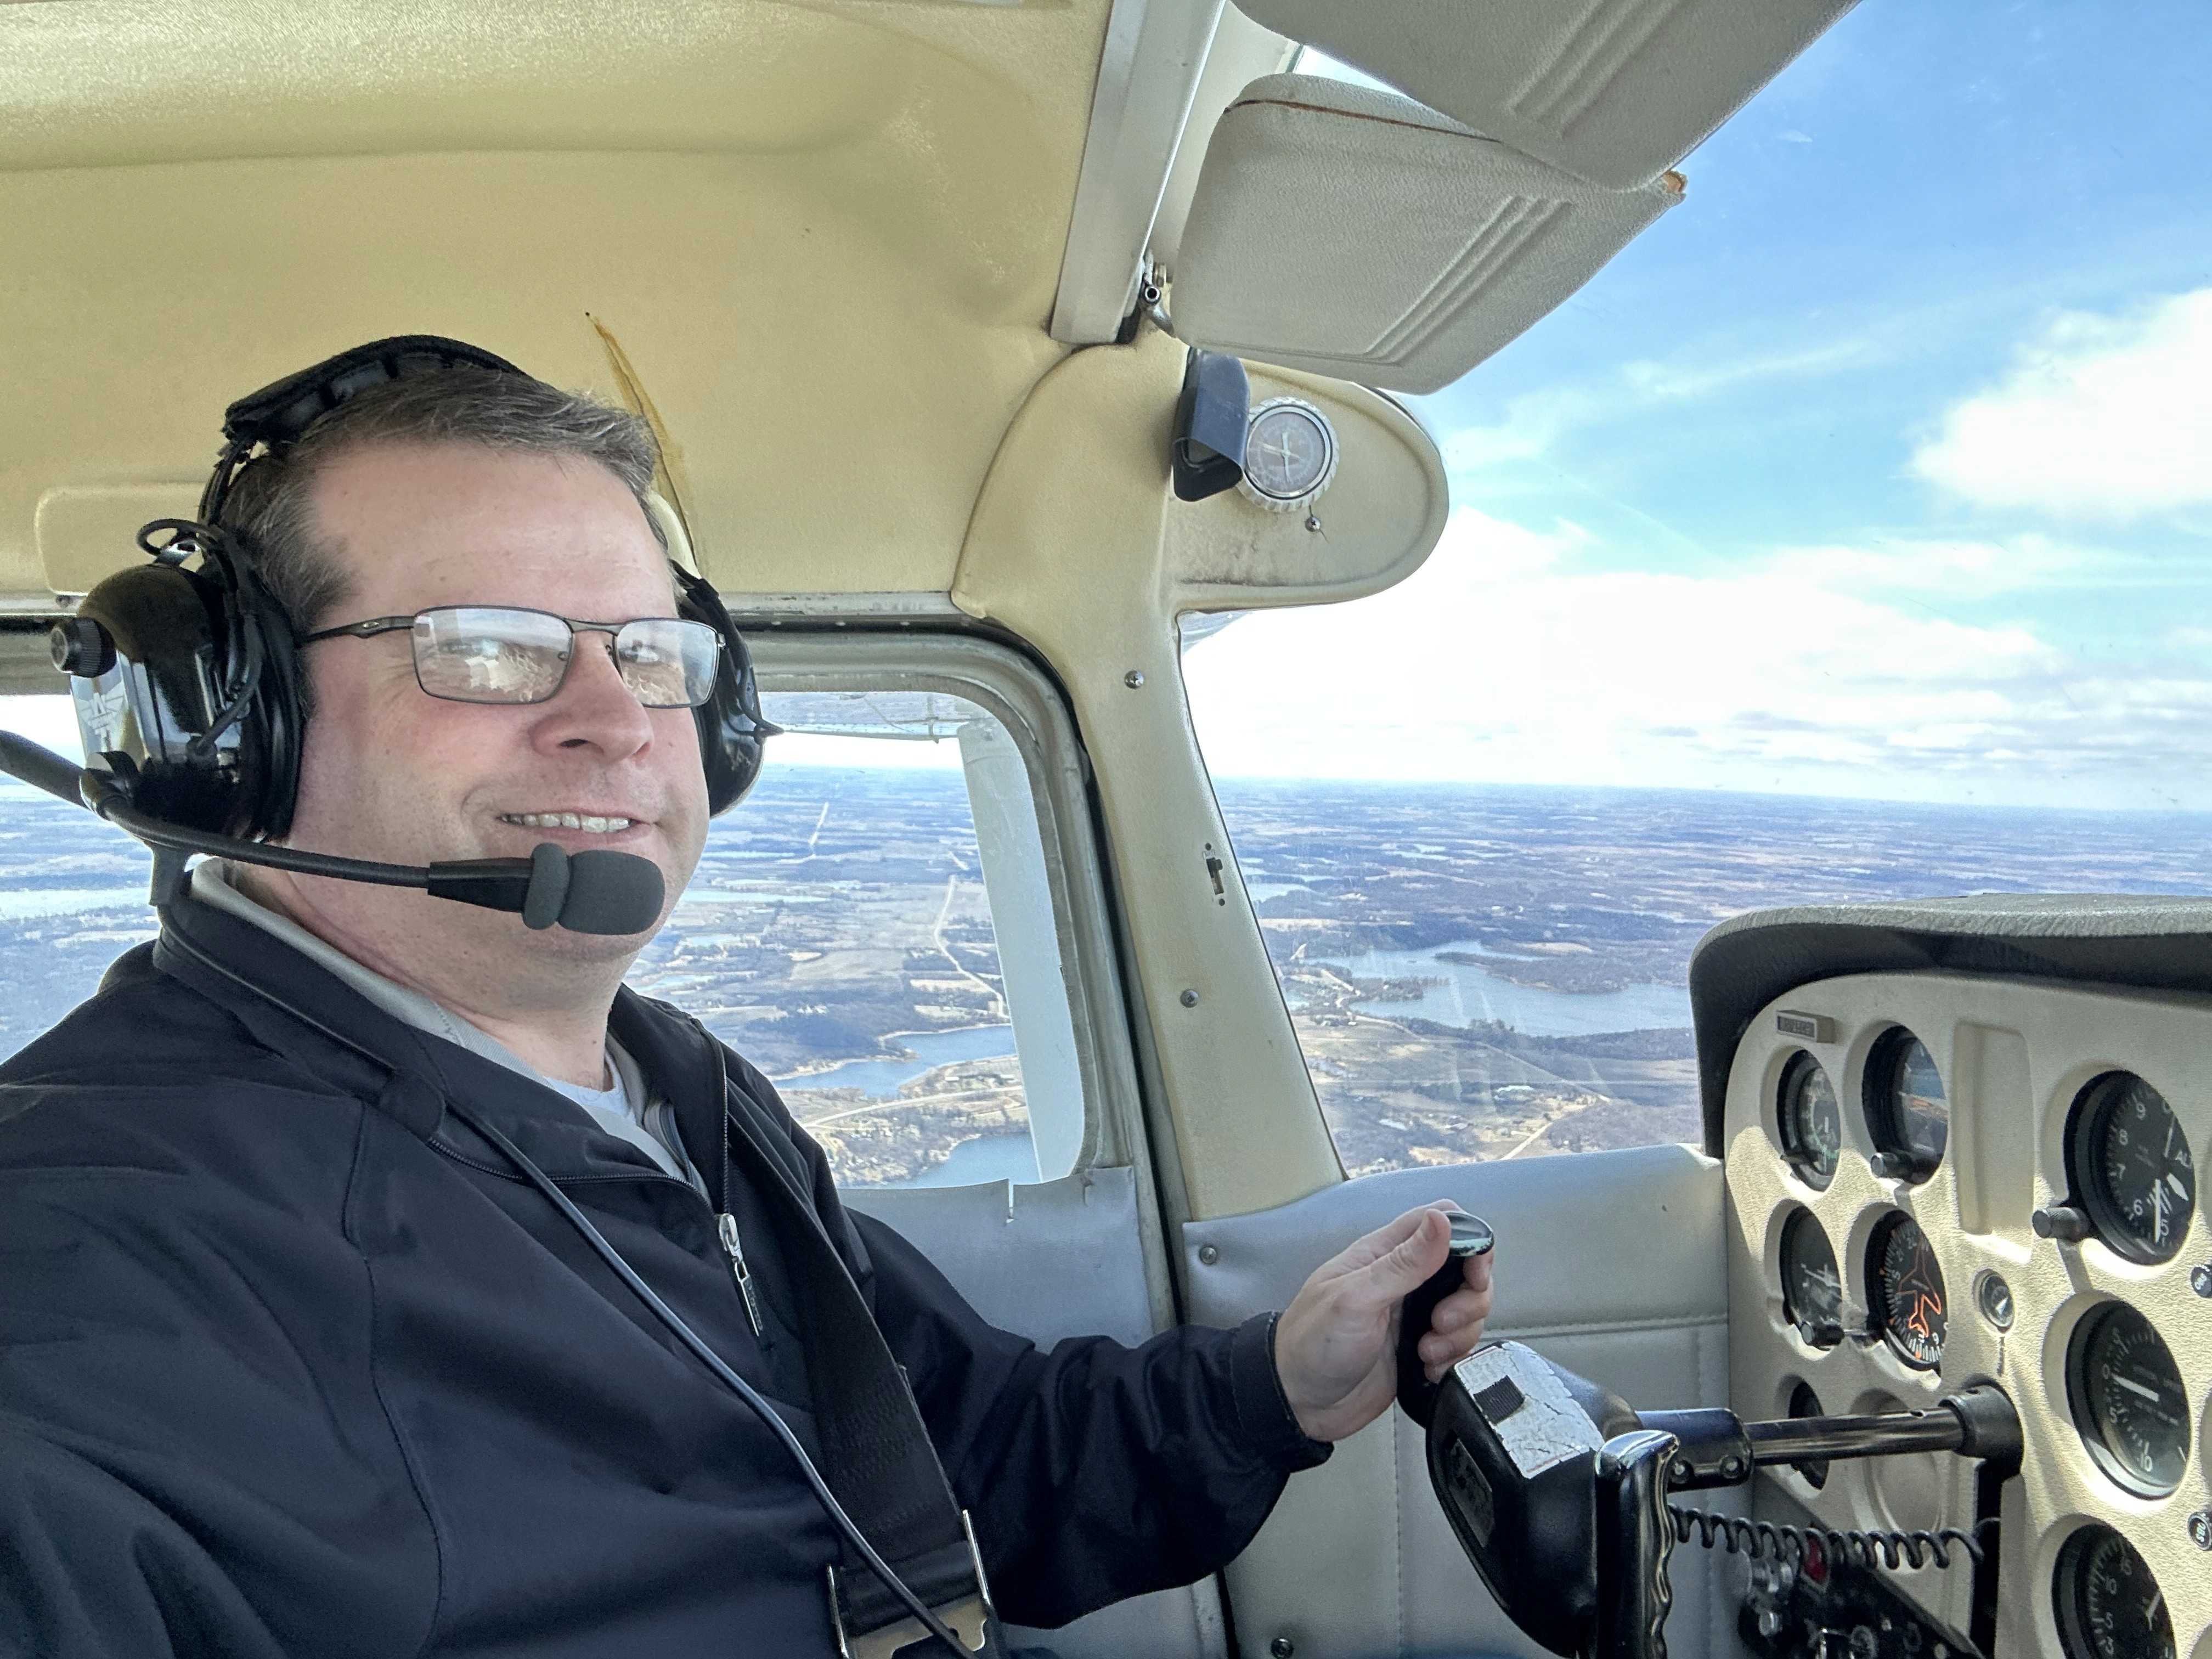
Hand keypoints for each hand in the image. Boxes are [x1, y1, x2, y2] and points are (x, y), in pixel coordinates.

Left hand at [1273, 1203, 1495, 1442]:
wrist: (1297, 1403)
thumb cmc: (1311, 1344)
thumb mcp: (1356, 1298)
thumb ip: (1403, 1262)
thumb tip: (1441, 1221)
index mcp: (1383, 1255)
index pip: (1441, 1222)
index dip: (1469, 1241)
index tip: (1473, 1272)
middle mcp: (1402, 1281)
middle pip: (1464, 1270)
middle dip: (1469, 1297)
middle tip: (1441, 1321)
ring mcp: (1411, 1316)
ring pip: (1465, 1310)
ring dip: (1460, 1332)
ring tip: (1427, 1349)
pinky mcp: (1417, 1350)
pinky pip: (1456, 1346)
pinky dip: (1452, 1358)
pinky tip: (1428, 1366)